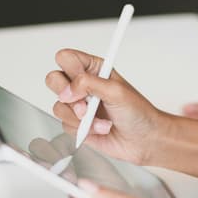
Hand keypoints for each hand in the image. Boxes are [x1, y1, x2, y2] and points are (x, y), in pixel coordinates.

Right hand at [45, 48, 168, 164]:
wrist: (144, 140)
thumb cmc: (138, 113)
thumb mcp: (117, 91)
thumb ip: (89, 84)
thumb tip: (68, 88)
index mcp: (94, 69)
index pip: (66, 58)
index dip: (70, 70)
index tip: (81, 84)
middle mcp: (84, 85)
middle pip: (54, 79)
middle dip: (68, 96)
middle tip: (85, 106)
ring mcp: (79, 105)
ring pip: (58, 106)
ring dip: (79, 117)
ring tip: (99, 121)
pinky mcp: (77, 123)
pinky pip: (65, 125)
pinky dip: (83, 129)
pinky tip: (100, 129)